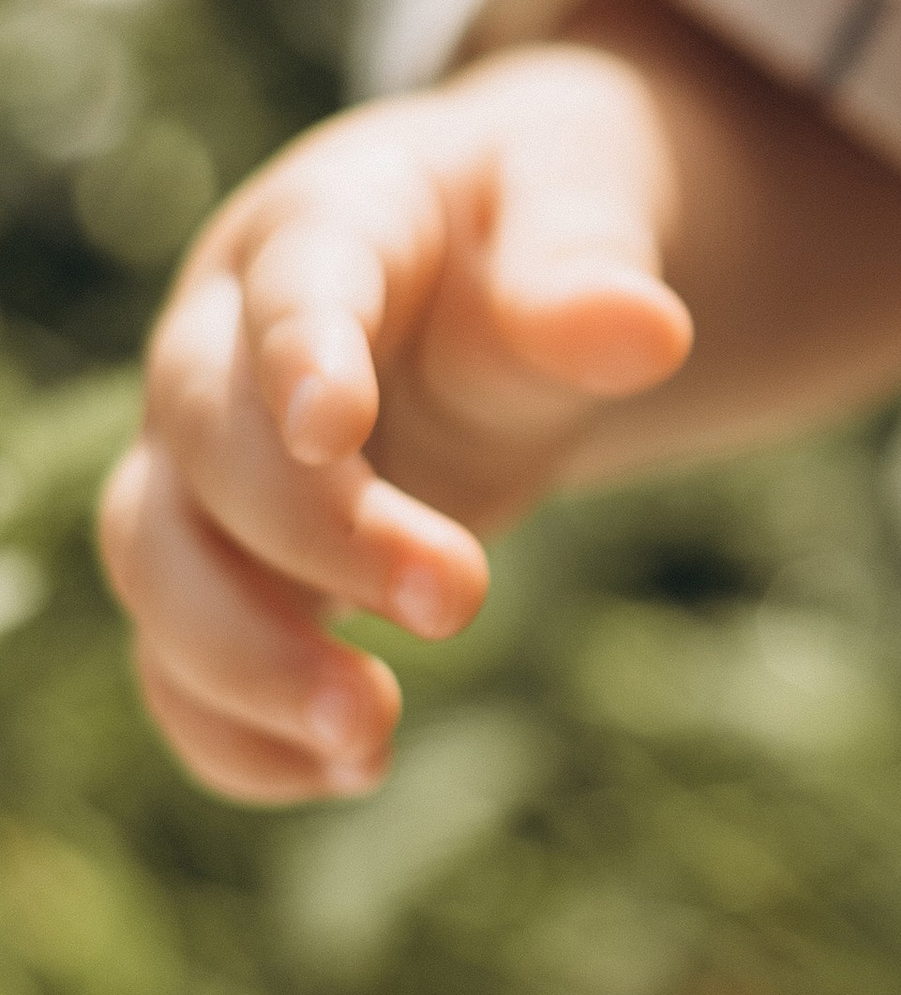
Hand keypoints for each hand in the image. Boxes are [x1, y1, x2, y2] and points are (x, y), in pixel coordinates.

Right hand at [100, 44, 690, 803]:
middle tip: (461, 600)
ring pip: (154, 560)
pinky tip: (342, 776)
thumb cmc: (534, 229)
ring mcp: (205, 460)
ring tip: (370, 741)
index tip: (336, 431)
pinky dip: (232, 734)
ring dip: (243, 662)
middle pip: (206, 443)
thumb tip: (652, 333)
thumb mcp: (582, 218)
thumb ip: (587, 285)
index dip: (298, 354)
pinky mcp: (224, 565)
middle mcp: (226, 343)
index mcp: (324, 224)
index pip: (289, 284)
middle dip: (313, 537)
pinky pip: (175, 659)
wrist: (500, 271)